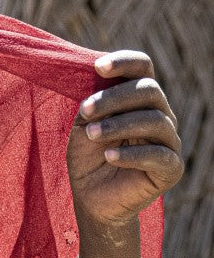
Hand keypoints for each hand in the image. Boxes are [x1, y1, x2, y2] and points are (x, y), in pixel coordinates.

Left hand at [67, 50, 183, 228]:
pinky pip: (159, 155)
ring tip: (92, 134)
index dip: (125, 62)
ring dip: (118, 125)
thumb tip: (97, 76)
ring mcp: (168, 141)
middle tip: (84, 111)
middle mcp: (160, 114)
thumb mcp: (85, 122)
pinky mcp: (171, 169)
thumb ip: (93, 100)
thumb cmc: (88, 154)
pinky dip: (131, 153)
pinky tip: (109, 156)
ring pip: (155, 120)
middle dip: (113, 98)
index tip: (98, 66)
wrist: (90, 195)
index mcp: (138, 99)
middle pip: (148, 90)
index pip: (143, 68)